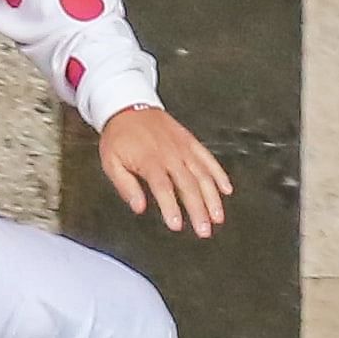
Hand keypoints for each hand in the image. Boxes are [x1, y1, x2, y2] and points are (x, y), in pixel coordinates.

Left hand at [95, 103, 231, 235]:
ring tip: (218, 217)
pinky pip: (208, 158)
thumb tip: (138, 207)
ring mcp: (183, 147)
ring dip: (212, 197)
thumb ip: (126, 186)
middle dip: (198, 210)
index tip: (177, 225)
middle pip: (188, 185)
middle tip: (203, 231)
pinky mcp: (190, 142)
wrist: (127, 106)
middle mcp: (170, 154)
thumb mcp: (111, 162)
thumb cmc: (119, 137)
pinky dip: (219, 174)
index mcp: (149, 160)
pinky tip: (226, 189)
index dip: (171, 207)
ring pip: (203, 174)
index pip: (163, 188)